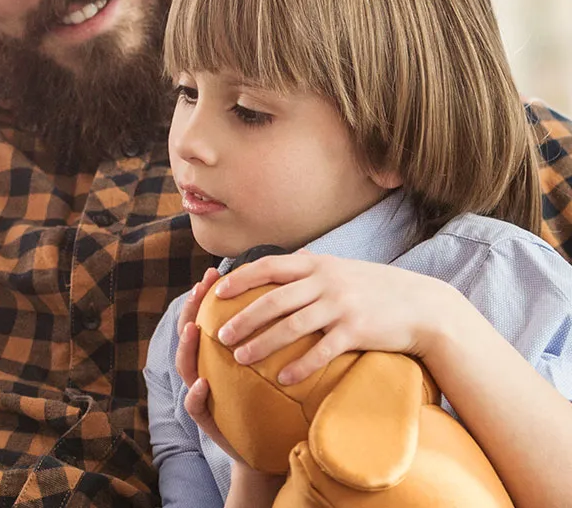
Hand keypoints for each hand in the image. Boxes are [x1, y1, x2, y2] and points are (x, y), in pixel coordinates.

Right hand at [175, 267, 292, 504]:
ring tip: (194, 329)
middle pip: (188, 335)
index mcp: (219, 356)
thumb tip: (294, 298)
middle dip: (191, 310)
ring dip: (187, 347)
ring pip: (185, 367)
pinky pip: (195, 406)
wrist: (274, 451)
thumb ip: (274, 338)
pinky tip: (203, 382)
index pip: (208, 319)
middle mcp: (205, 370)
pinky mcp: (208, 422)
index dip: (206, 296)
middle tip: (201, 289)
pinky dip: (196, 394)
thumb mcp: (274, 367)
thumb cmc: (275, 404)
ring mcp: (203, 395)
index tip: (214, 273)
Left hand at [210, 251, 463, 384]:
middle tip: (220, 336)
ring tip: (240, 358)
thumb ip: (314, 268)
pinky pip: (322, 351)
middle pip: (273, 300)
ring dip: (262, 343)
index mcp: (318, 265)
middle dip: (242, 318)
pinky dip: (300, 366)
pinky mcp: (357, 331)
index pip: (269, 267)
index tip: (216, 293)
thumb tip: (286, 262)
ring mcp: (341, 306)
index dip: (241, 279)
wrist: (425, 306)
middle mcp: (326, 282)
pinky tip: (283, 380)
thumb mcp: (343, 269)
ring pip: (291, 326)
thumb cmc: (377, 289)